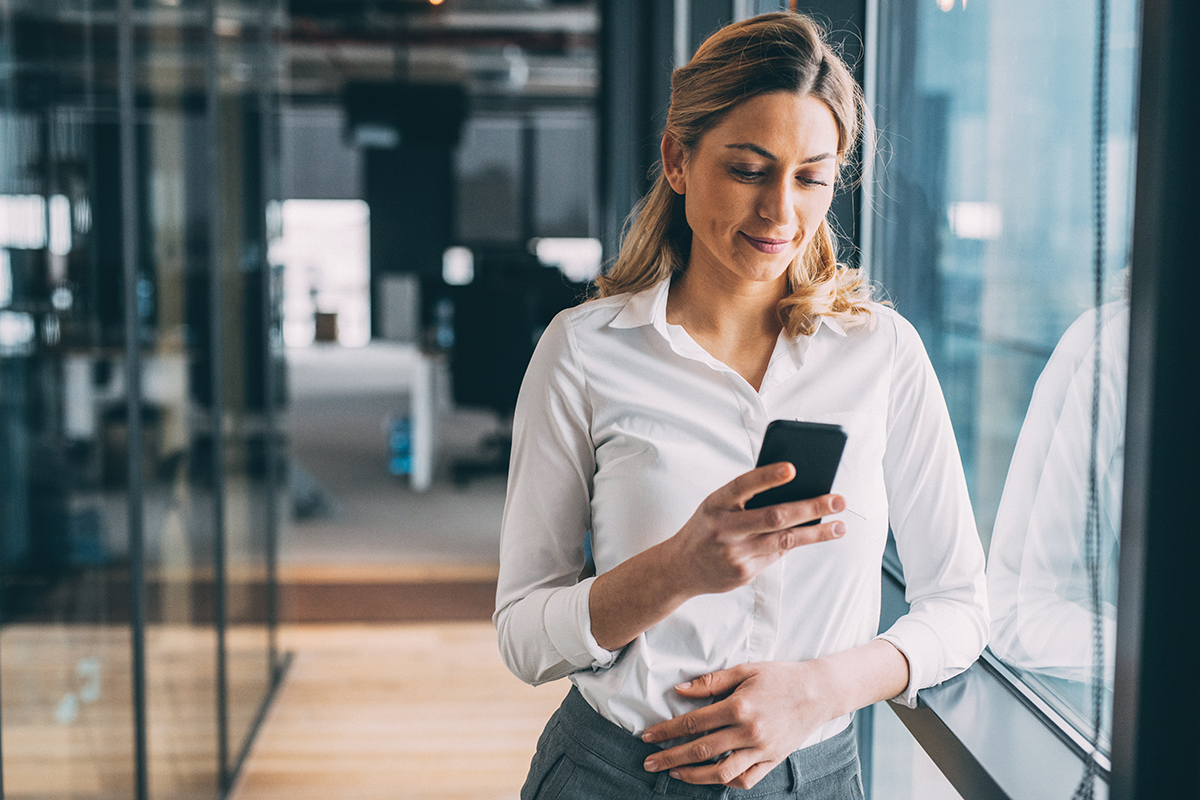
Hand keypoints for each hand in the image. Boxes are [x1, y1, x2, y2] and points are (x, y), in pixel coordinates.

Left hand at [639, 661, 837, 789]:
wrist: (818, 691)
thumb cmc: (779, 676)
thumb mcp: (744, 670)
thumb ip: (710, 681)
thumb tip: (679, 690)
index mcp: (738, 706)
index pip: (693, 723)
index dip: (667, 731)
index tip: (648, 736)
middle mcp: (749, 732)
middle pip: (700, 750)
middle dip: (670, 757)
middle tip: (649, 762)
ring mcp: (761, 749)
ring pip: (721, 772)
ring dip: (693, 775)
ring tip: (674, 772)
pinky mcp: (773, 760)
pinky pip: (745, 780)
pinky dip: (725, 782)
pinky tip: (709, 777)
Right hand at [665, 462, 845, 595]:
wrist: (679, 568)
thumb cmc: (706, 527)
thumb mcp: (716, 506)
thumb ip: (745, 498)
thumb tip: (793, 489)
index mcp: (715, 503)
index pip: (743, 486)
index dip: (767, 476)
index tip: (792, 468)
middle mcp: (724, 528)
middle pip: (774, 516)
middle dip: (810, 507)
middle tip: (838, 500)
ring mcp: (735, 553)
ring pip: (784, 541)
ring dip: (816, 533)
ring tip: (840, 526)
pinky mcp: (744, 573)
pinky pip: (777, 555)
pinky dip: (795, 544)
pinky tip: (812, 536)